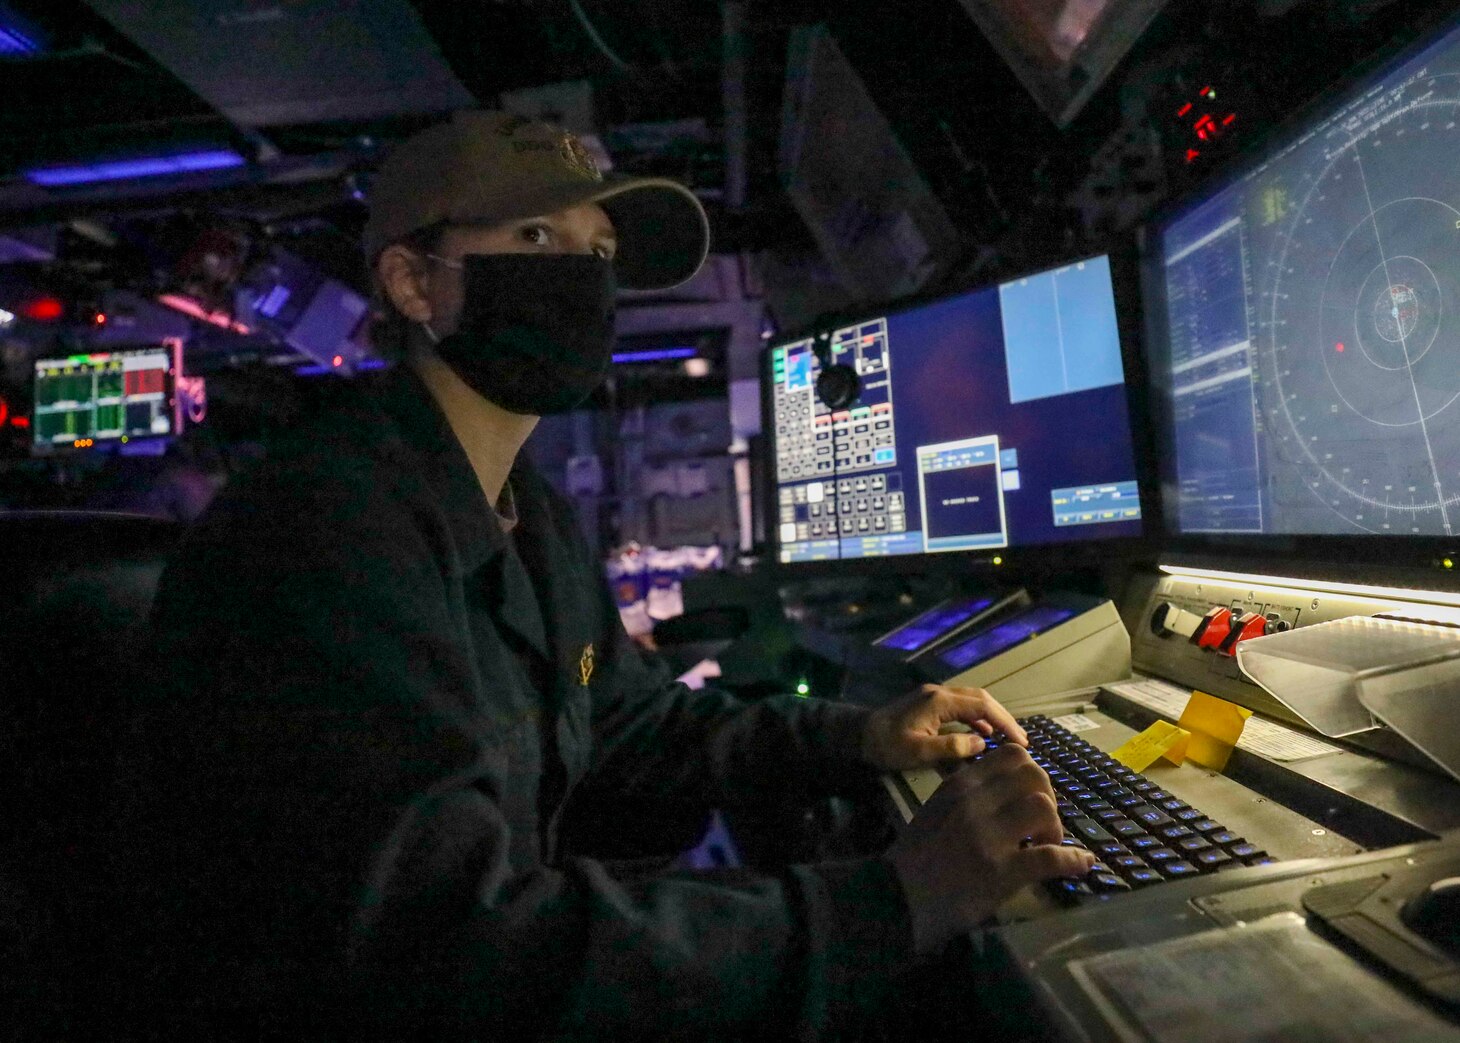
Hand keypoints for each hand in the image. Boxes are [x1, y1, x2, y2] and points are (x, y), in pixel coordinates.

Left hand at [860, 684, 1028, 771]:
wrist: (859, 735)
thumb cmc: (887, 746)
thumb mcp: (919, 751)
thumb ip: (952, 747)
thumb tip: (982, 744)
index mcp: (939, 701)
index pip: (982, 706)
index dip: (1005, 722)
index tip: (1021, 741)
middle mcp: (939, 692)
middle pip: (980, 699)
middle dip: (1003, 717)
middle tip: (1020, 739)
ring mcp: (933, 696)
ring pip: (971, 700)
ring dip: (991, 716)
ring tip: (1007, 738)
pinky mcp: (928, 703)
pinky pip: (960, 706)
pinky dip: (976, 718)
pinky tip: (981, 735)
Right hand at [883, 744, 1094, 953]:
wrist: (900, 898)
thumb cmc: (918, 857)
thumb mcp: (938, 810)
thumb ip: (968, 796)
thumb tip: (1008, 793)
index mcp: (960, 786)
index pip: (1012, 755)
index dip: (1033, 774)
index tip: (1032, 796)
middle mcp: (975, 803)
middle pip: (1035, 776)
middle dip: (1049, 797)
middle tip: (1043, 823)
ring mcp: (989, 836)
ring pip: (1043, 808)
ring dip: (1055, 827)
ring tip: (1047, 844)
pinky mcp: (1002, 871)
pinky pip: (1050, 857)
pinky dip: (1073, 860)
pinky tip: (1081, 865)